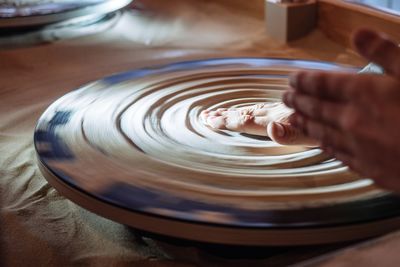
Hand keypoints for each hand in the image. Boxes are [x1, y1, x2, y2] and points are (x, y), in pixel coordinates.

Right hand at [201, 102, 317, 145]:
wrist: (341, 105)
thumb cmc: (327, 127)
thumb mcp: (310, 135)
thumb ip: (288, 133)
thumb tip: (269, 128)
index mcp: (276, 121)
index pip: (246, 121)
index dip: (228, 122)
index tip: (210, 122)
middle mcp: (274, 113)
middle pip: (244, 114)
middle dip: (224, 116)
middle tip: (204, 116)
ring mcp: (278, 109)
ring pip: (250, 109)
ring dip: (232, 112)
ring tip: (216, 112)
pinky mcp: (284, 108)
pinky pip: (259, 107)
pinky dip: (246, 109)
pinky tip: (245, 110)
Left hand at [283, 28, 399, 190]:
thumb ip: (385, 52)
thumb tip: (358, 32)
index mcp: (363, 93)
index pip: (321, 83)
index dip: (303, 79)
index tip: (292, 78)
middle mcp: (352, 119)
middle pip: (315, 108)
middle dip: (297, 100)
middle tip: (285, 96)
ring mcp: (356, 145)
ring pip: (320, 131)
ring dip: (303, 122)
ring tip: (291, 117)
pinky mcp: (366, 167)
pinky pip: (336, 153)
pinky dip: (324, 145)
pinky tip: (319, 143)